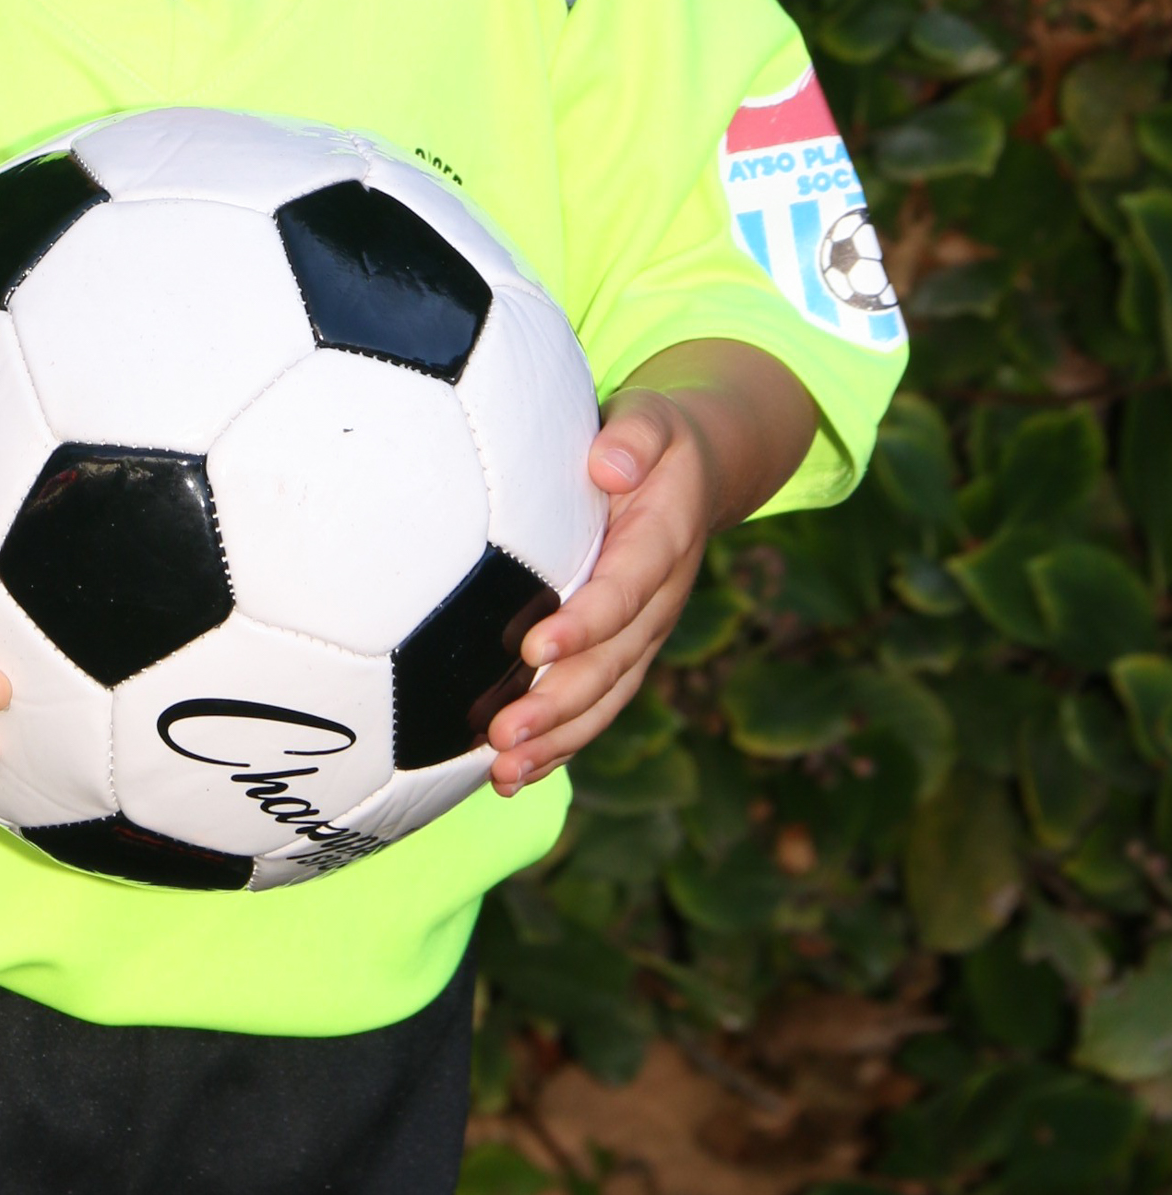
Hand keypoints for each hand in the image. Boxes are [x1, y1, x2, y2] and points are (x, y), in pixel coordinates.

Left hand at [484, 346, 816, 795]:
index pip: (626, 588)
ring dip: (556, 740)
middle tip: (504, 735)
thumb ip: (635, 434)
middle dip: (560, 704)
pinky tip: (513, 778)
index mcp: (664, 539)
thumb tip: (609, 462)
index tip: (534, 647)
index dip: (586, 623)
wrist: (691, 470)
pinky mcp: (624, 652)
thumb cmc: (651, 437)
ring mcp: (644, 633)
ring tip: (503, 774)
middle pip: (613, 662)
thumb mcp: (652, 415)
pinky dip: (560, 745)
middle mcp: (660, 599)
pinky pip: (597, 706)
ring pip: (605, 698)